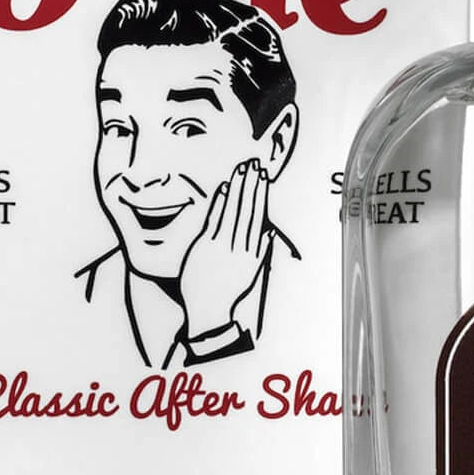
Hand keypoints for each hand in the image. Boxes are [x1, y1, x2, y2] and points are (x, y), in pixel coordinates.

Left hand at [180, 160, 269, 337]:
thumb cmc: (228, 291)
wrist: (208, 309)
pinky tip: (224, 188)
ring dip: (238, 189)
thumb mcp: (251, 272)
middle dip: (251, 186)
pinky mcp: (204, 246)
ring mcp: (221, 245)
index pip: (258, 216)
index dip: (260, 195)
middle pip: (247, 210)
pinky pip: (214, 220)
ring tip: (242, 170)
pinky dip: (219, 203)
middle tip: (254, 165)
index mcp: (252, 252)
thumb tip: (269, 230)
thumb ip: (260, 250)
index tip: (263, 178)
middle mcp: (239, 247)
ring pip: (232, 211)